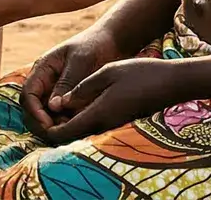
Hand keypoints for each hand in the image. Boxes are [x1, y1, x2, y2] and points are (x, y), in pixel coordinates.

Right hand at [20, 26, 127, 136]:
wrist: (112, 42)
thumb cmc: (94, 45)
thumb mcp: (80, 61)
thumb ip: (67, 83)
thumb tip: (52, 107)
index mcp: (42, 69)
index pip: (28, 94)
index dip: (34, 112)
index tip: (48, 125)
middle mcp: (45, 83)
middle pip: (33, 109)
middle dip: (42, 123)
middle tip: (59, 133)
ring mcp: (56, 92)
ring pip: (47, 116)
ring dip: (55, 126)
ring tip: (72, 130)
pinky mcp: (70, 101)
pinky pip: (62, 116)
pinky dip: (67, 124)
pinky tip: (79, 127)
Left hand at [39, 58, 186, 143]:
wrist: (173, 83)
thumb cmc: (141, 73)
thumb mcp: (107, 72)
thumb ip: (82, 89)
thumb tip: (59, 103)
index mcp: (97, 114)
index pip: (62, 134)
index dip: (45, 128)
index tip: (38, 114)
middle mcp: (104, 125)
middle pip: (70, 137)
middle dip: (53, 127)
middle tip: (45, 108)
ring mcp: (112, 125)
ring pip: (81, 131)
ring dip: (67, 122)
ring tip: (58, 102)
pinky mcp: (118, 121)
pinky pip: (93, 126)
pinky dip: (80, 118)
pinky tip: (78, 102)